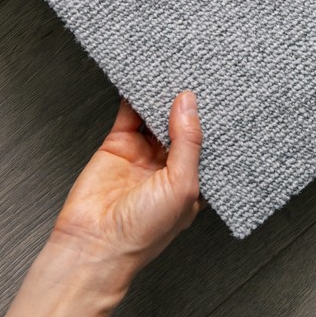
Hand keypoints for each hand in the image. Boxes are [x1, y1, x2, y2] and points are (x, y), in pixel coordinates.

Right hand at [49, 93, 203, 282]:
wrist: (94, 244)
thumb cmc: (143, 232)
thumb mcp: (181, 185)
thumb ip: (187, 142)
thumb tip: (188, 103)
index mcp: (191, 181)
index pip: (207, 144)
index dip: (213, 122)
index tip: (221, 96)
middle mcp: (168, 167)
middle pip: (182, 126)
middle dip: (188, 106)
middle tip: (198, 76)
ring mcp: (143, 155)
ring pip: (157, 117)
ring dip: (163, 98)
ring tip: (174, 73)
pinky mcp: (118, 145)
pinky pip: (130, 115)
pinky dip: (135, 97)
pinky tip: (143, 82)